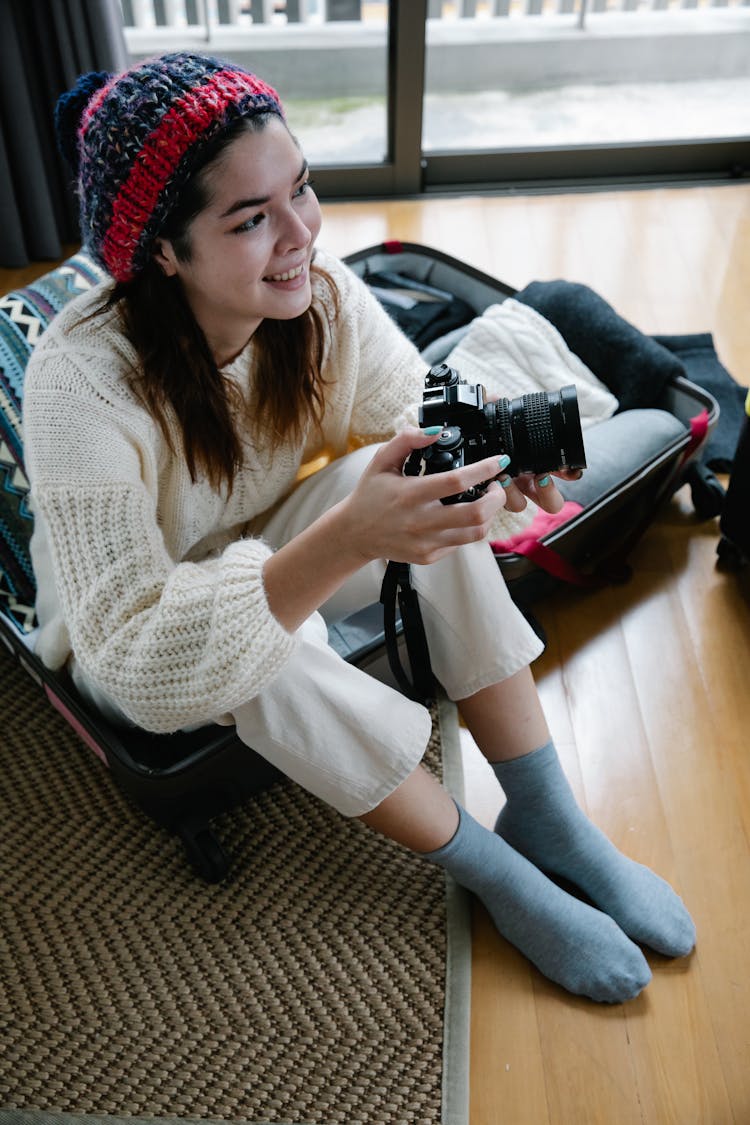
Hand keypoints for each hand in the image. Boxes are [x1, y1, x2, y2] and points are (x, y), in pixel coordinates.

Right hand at [340, 428, 509, 565]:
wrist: (354, 534)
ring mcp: (426, 543)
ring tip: (485, 501)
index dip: (484, 470)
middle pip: (476, 514)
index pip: (457, 482)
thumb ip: (407, 441)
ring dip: (489, 515)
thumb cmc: (370, 495)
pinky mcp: (429, 556)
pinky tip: (460, 516)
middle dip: (497, 498)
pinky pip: (461, 543)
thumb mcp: (381, 461)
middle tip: (496, 486)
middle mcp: (420, 522)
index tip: (499, 461)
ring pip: (475, 533)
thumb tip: (435, 433)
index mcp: (410, 494)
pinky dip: (468, 528)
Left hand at [483, 390, 583, 512]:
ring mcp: (509, 493)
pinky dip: (494, 496)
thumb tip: (490, 395)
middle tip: (540, 477)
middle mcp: (525, 483)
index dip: (570, 474)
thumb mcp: (491, 420)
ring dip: (515, 495)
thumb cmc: (482, 435)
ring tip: (504, 477)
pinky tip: (489, 482)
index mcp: (536, 464)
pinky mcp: (489, 500)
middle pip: (551, 502)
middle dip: (548, 493)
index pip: (564, 473)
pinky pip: (495, 507)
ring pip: (521, 507)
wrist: (461, 446)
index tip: (567, 470)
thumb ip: (495, 406)